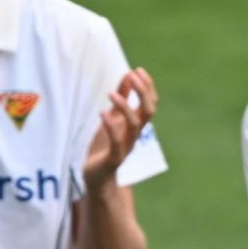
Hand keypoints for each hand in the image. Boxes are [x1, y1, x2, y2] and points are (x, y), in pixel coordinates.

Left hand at [83, 68, 156, 191]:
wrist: (97, 178)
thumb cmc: (104, 146)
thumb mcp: (112, 118)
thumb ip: (122, 98)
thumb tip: (129, 75)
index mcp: (136, 126)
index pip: (150, 104)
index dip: (147, 87)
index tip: (137, 70)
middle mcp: (135, 135)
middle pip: (148, 112)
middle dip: (143, 93)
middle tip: (133, 75)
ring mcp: (125, 147)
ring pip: (134, 125)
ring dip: (125, 107)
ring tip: (111, 93)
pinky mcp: (113, 159)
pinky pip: (116, 142)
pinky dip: (111, 127)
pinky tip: (102, 113)